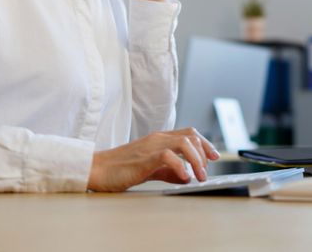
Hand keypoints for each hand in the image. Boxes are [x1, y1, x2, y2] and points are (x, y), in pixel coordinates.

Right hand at [88, 128, 219, 191]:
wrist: (97, 169)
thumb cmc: (121, 169)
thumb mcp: (150, 168)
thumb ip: (168, 170)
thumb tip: (187, 176)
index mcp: (159, 138)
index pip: (189, 133)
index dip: (205, 144)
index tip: (214, 157)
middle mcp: (157, 138)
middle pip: (191, 136)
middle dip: (204, 154)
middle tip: (205, 174)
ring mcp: (151, 146)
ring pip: (184, 142)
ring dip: (197, 160)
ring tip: (199, 177)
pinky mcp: (143, 158)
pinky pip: (168, 156)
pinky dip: (181, 166)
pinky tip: (184, 178)